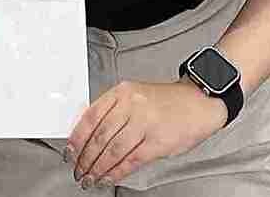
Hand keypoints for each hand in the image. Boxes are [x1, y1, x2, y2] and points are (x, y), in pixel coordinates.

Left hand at [66, 79, 226, 185]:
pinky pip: (131, 160)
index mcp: (122, 92)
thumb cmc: (167, 102)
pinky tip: (108, 178)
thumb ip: (113, 111)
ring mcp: (145, 123)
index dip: (77, 137)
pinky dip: (116, 172)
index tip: (69, 151)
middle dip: (85, 157)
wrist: (199, 102)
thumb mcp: (135, 95)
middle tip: (78, 169)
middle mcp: (131, 106)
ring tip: (90, 177)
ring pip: (113, 150)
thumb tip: (88, 133)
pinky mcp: (157, 142)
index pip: (91, 115)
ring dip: (98, 168)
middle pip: (100, 135)